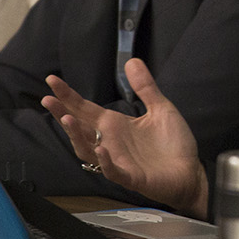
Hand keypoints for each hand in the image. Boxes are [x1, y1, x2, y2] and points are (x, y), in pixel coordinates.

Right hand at [39, 58, 208, 216]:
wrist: (190, 173)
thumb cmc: (173, 144)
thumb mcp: (161, 109)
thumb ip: (145, 87)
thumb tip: (132, 61)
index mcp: (114, 125)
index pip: (85, 108)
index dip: (68, 95)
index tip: (52, 80)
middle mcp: (110, 142)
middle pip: (79, 127)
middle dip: (62, 113)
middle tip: (47, 99)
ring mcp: (117, 160)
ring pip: (87, 150)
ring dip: (77, 135)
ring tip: (68, 119)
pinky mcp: (130, 177)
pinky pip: (112, 171)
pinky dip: (105, 161)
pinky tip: (100, 149)